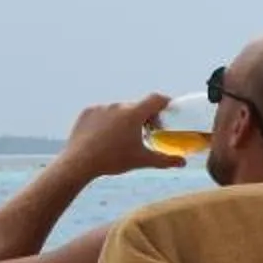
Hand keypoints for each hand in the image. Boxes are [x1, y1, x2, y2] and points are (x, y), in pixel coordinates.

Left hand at [55, 93, 178, 177]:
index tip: (167, 110)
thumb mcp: (142, 160)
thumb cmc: (113, 160)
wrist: (79, 162)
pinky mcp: (88, 112)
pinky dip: (107, 121)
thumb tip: (183, 163)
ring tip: (121, 137)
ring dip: (124, 119)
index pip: (156, 99)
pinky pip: (102, 113)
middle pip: (137, 107)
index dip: (164, 103)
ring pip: (119, 110)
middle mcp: (118, 106)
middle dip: (143, 117)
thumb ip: (165, 160)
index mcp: (134, 114)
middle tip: (145, 132)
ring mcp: (101, 107)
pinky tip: (104, 137)